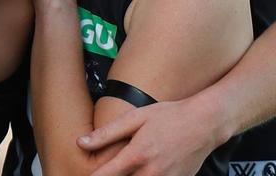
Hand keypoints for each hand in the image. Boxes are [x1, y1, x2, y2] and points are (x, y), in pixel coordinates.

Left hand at [80, 98, 222, 175]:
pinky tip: (142, 171)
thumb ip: (107, 133)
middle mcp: (152, 173)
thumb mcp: (135, 118)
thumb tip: (80, 143)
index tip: (83, 175)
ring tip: (124, 170)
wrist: (205, 123)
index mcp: (137, 156)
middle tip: (107, 170)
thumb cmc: (168, 116)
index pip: (107, 175)